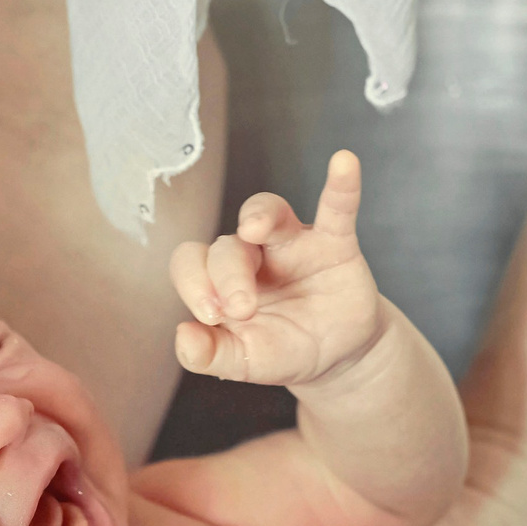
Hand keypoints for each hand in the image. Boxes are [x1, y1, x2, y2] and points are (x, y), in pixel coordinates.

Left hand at [170, 150, 383, 387]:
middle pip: (227, 245)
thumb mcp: (246, 362)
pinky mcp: (335, 244)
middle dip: (229, 276)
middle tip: (245, 309)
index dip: (193, 283)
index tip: (211, 317)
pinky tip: (344, 163)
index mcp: (221, 280)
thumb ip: (212, 355)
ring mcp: (293, 243)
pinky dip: (341, 185)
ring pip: (267, 211)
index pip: (191, 263)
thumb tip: (183, 338)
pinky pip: (337, 208)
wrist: (340, 356)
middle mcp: (252, 253)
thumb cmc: (285, 350)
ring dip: (259, 215)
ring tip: (254, 228)